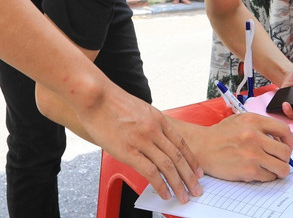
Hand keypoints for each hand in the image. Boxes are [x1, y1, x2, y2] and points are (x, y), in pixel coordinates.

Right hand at [75, 85, 203, 202]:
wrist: (95, 96)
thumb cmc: (111, 101)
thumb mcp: (139, 108)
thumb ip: (148, 123)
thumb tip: (152, 137)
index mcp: (158, 119)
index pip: (180, 143)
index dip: (191, 160)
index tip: (197, 171)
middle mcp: (154, 130)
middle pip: (178, 157)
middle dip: (189, 176)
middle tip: (197, 190)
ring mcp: (142, 140)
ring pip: (168, 166)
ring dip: (178, 184)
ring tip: (184, 197)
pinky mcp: (128, 151)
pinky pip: (150, 172)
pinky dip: (160, 185)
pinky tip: (165, 194)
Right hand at [193, 112, 292, 181]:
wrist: (202, 147)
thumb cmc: (220, 134)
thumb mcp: (240, 120)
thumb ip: (260, 126)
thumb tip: (279, 139)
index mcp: (254, 121)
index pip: (284, 130)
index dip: (289, 141)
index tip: (286, 146)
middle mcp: (255, 136)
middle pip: (286, 152)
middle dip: (285, 158)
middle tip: (278, 160)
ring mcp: (252, 154)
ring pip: (281, 168)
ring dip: (279, 170)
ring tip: (272, 168)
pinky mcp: (248, 170)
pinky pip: (269, 177)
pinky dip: (266, 176)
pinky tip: (257, 171)